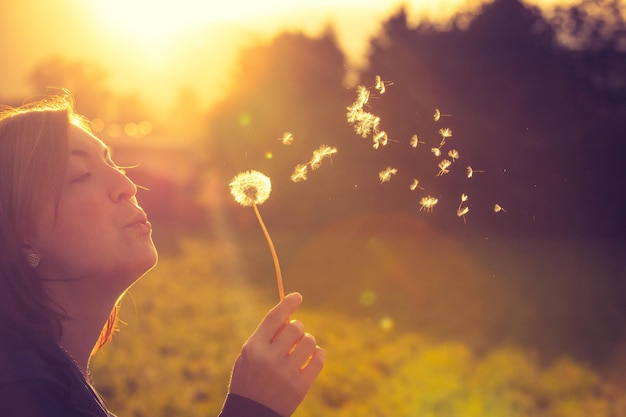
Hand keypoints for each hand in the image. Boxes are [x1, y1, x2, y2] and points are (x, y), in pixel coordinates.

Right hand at [228, 292, 324, 415]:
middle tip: (294, 337)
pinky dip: (318, 355)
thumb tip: (290, 315)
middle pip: (295, 327)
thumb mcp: (248, 356)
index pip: (274, 318)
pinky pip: (319, 359)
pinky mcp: (300, 387)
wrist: (252, 413)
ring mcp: (285, 374)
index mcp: (253, 348)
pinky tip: (312, 358)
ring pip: (310, 342)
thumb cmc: (250, 379)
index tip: (298, 296)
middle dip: (297, 329)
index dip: (288, 304)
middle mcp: (269, 359)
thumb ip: (266, 336)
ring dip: (308, 342)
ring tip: (301, 350)